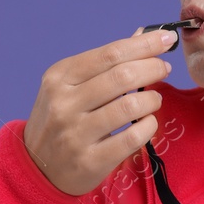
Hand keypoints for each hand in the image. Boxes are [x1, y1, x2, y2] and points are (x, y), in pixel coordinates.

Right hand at [22, 27, 174, 196]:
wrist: (37, 168)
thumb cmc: (61, 120)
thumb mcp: (70, 86)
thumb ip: (105, 63)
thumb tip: (141, 35)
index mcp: (59, 77)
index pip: (110, 53)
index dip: (144, 44)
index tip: (165, 38)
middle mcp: (64, 103)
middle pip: (122, 76)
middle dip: (153, 68)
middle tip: (164, 69)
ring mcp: (76, 134)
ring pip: (130, 107)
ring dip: (152, 99)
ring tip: (153, 99)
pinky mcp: (90, 161)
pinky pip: (133, 138)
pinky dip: (149, 126)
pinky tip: (148, 123)